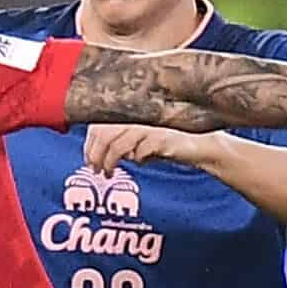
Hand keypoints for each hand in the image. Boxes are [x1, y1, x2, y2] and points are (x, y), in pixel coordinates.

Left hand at [84, 122, 218, 174]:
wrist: (198, 146)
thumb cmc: (166, 143)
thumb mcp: (138, 141)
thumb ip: (119, 142)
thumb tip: (95, 154)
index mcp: (129, 114)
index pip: (99, 124)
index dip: (89, 144)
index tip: (88, 160)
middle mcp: (137, 116)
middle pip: (104, 133)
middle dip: (95, 155)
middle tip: (96, 170)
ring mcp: (149, 126)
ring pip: (118, 144)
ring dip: (110, 161)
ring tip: (109, 172)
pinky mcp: (161, 137)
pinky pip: (140, 151)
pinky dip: (137, 159)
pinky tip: (141, 162)